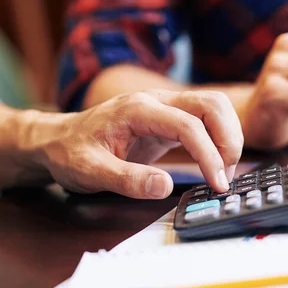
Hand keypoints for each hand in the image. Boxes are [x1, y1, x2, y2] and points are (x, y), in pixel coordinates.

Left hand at [37, 90, 242, 197]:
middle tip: (226, 176)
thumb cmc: (70, 153)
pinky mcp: (168, 120)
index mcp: (138, 109)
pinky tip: (214, 165)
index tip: (218, 183)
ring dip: (228, 137)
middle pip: (212, 105)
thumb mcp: (90, 171)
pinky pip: (204, 121)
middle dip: (229, 139)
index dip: (209, 154)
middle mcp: (156, 101)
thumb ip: (127, 179)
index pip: (189, 125)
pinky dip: (218, 140)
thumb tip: (164, 186)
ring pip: (214, 108)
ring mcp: (164, 107)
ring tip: (223, 172)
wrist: (58, 140)